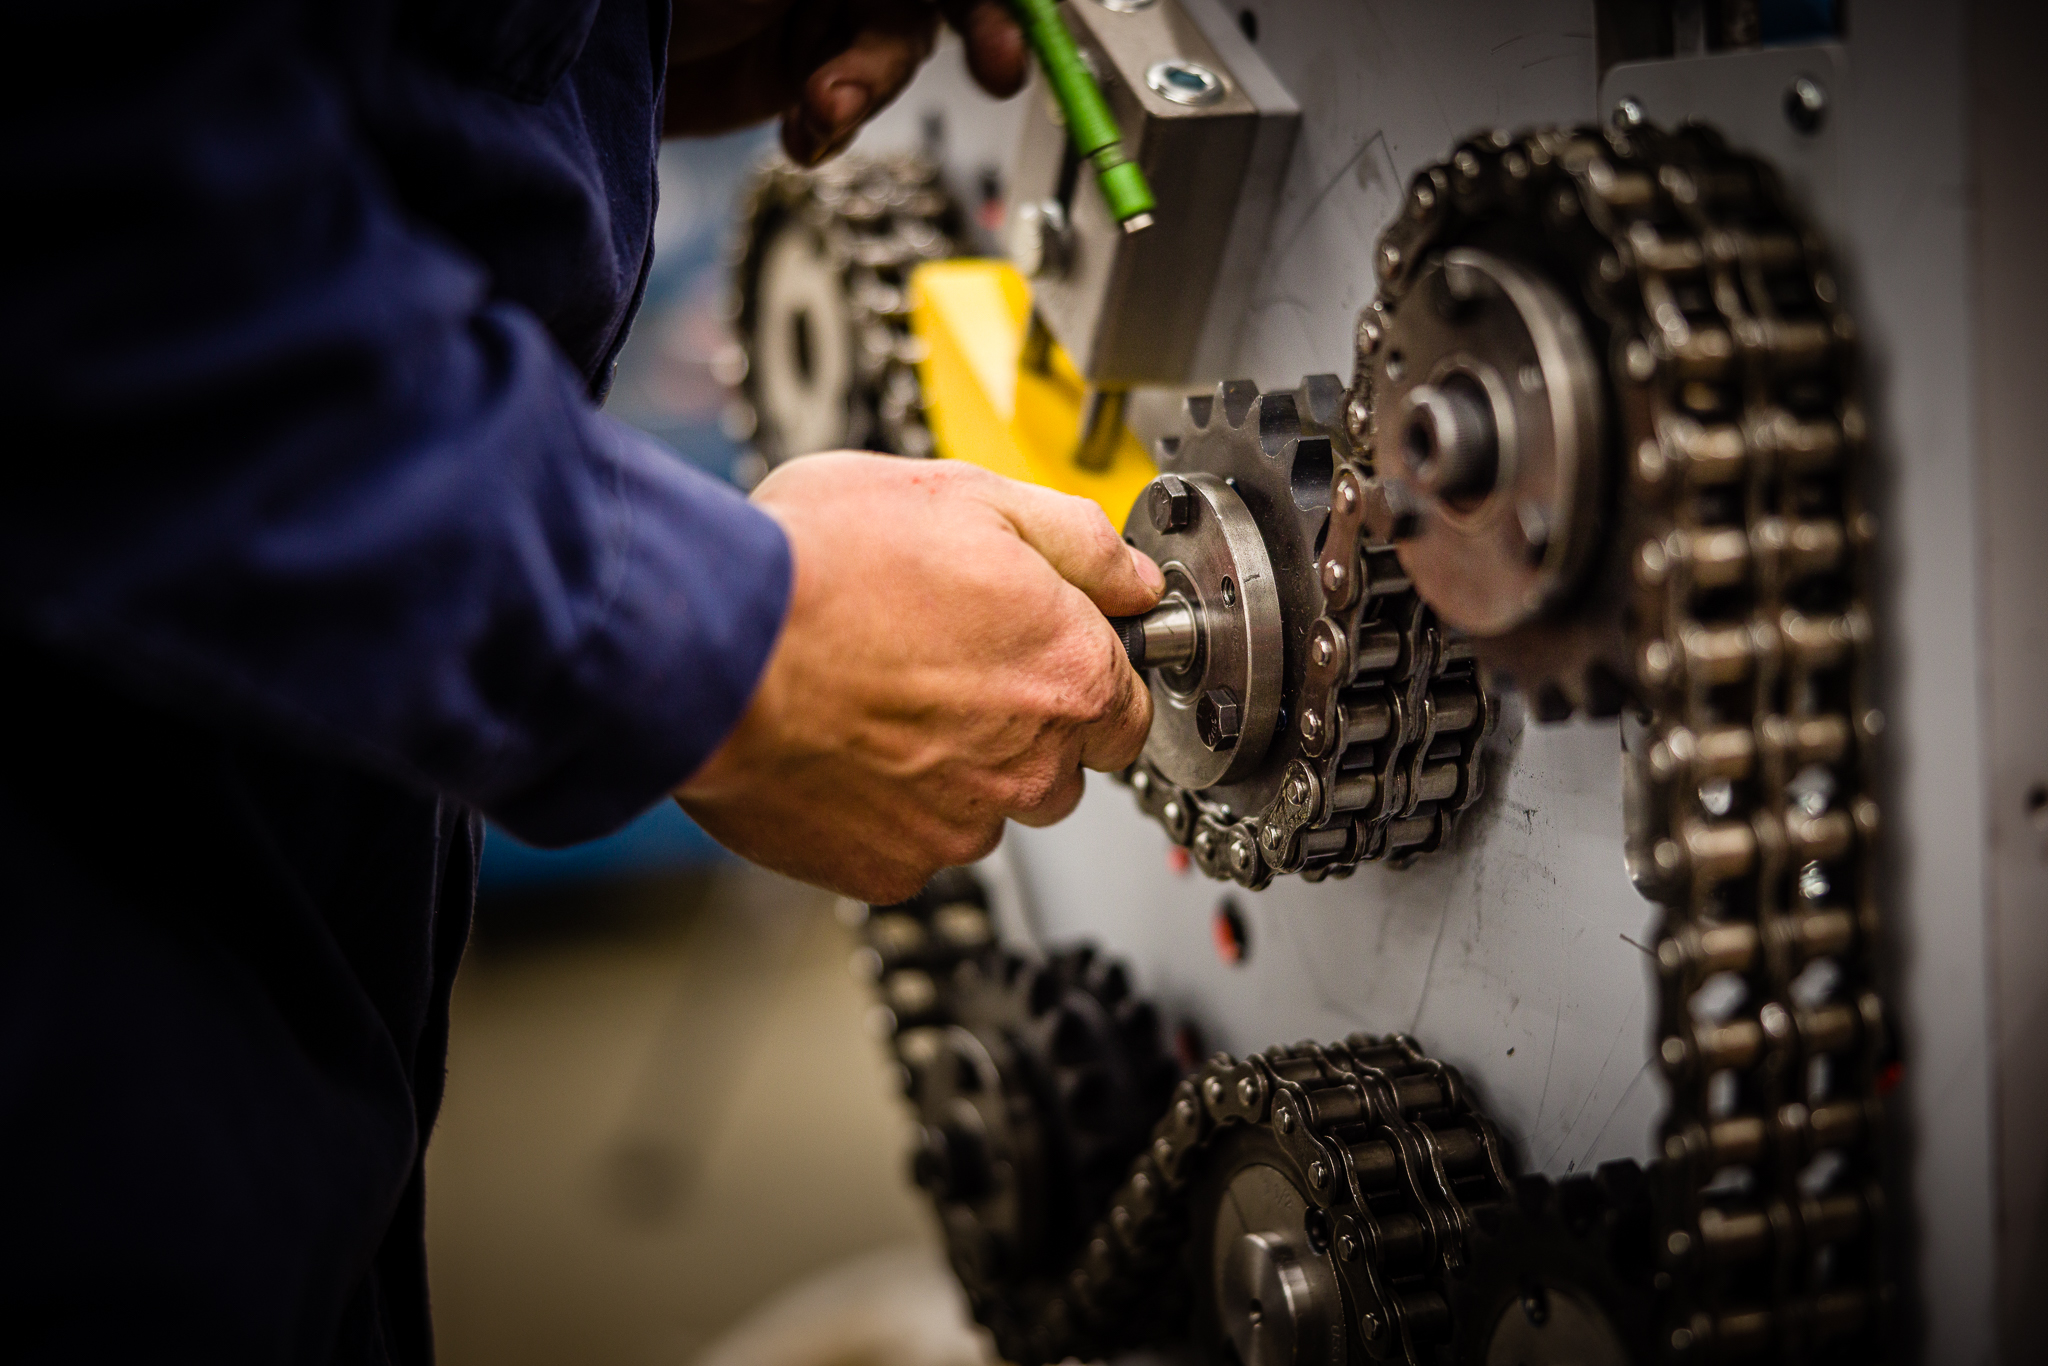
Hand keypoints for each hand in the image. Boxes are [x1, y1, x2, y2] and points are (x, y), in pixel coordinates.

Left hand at [664, 0, 1026, 164]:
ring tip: (822, 109)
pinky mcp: (796, 70)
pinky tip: (803, 133)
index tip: (1009, 34)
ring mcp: (819, 6)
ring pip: (895, 49)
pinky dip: (836, 127)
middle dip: (964, 30)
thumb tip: (943, 1)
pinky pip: (852, 104)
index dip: (989, 1)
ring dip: (870, 86)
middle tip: (998, 69)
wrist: (572, 53)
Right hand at [676, 453, 1162, 901]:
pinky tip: (841, 746)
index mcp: (1067, 674)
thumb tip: (1129, 575)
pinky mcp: (885, 868)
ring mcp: (956, 826)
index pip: (1126, 712)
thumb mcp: (968, 495)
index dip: (1083, 678)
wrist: (706, 642)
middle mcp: (1026, 765)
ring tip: (879, 701)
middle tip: (944, 667)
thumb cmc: (823, 566)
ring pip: (980, 810)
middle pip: (1058, 769)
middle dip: (1018, 727)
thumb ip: (1076, 540)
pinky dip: (881, 808)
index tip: (1042, 658)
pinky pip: (905, 844)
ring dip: (949, 769)